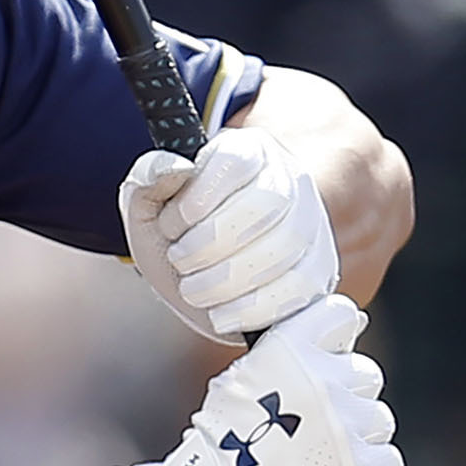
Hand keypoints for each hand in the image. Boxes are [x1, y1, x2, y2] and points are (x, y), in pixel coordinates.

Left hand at [118, 127, 338, 344]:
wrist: (195, 280)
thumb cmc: (172, 234)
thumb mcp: (145, 202)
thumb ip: (149, 176)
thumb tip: (177, 167)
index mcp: (247, 151)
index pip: (235, 161)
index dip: (196, 199)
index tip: (169, 225)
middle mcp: (288, 181)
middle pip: (266, 203)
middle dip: (210, 242)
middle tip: (179, 260)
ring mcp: (310, 226)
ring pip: (285, 247)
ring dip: (226, 279)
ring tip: (193, 288)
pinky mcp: (319, 271)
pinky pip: (300, 289)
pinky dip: (252, 308)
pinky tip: (221, 313)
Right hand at [132, 295, 400, 465]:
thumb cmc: (221, 447)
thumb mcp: (240, 382)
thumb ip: (287, 359)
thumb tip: (339, 336)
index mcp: (289, 348)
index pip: (340, 315)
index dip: (334, 338)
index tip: (322, 359)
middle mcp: (324, 378)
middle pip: (365, 374)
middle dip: (346, 397)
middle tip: (313, 425)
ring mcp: (347, 424)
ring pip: (379, 419)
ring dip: (358, 436)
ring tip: (321, 458)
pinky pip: (389, 461)